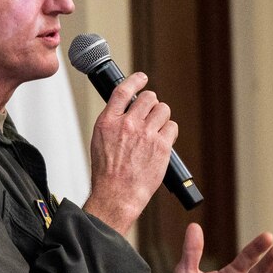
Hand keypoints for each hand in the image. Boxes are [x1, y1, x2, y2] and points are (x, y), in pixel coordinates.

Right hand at [81, 71, 175, 231]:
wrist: (117, 194)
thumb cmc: (107, 173)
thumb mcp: (100, 141)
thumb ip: (114, 123)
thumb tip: (128, 111)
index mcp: (108, 122)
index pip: (123, 91)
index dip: (135, 81)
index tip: (142, 78)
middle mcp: (127, 124)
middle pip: (148, 98)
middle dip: (151, 103)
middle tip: (150, 113)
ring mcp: (146, 134)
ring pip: (163, 109)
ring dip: (161, 117)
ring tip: (155, 130)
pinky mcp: (162, 145)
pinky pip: (172, 127)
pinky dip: (168, 132)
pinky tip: (161, 142)